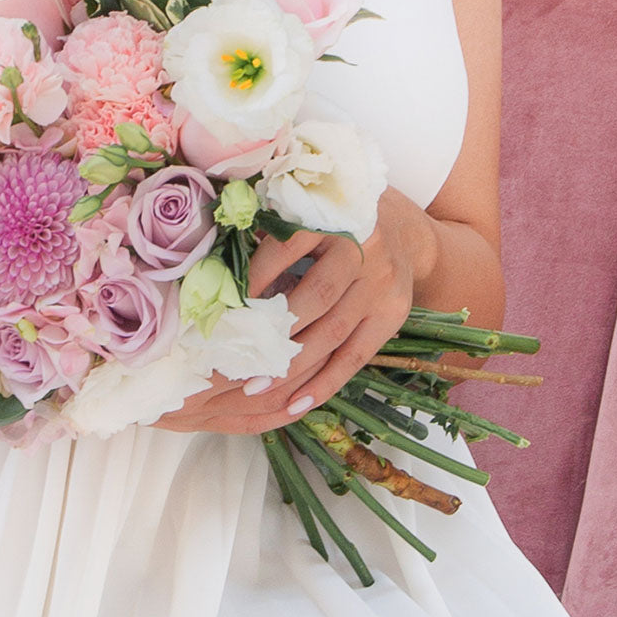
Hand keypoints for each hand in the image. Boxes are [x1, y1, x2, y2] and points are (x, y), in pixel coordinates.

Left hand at [153, 188, 431, 434]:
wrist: (401, 228)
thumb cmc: (332, 219)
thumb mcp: (306, 211)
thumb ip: (268, 232)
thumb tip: (215, 271)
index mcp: (336, 215)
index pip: (291, 245)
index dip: (257, 274)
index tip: (225, 302)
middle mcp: (366, 250)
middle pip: (316, 297)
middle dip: (273, 331)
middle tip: (233, 358)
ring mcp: (383, 286)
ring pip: (334, 332)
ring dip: (292, 366)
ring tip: (254, 388)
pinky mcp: (393, 314)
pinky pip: (357, 356)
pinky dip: (325, 383)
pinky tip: (296, 405)